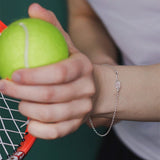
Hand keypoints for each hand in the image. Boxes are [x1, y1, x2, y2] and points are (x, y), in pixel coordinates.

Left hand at [0, 3, 94, 138]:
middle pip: (52, 95)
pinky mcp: (78, 123)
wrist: (92, 86)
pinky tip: (30, 121)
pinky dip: (38, 128)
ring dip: (27, 110)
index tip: (12, 75)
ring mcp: (83, 108)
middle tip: (4, 87)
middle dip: (22, 93)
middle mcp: (87, 89)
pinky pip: (57, 131)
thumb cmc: (72, 65)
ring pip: (52, 114)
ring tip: (18, 102)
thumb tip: (33, 9)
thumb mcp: (65, 44)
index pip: (59, 72)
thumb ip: (50, 26)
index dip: (33, 76)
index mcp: (84, 67)